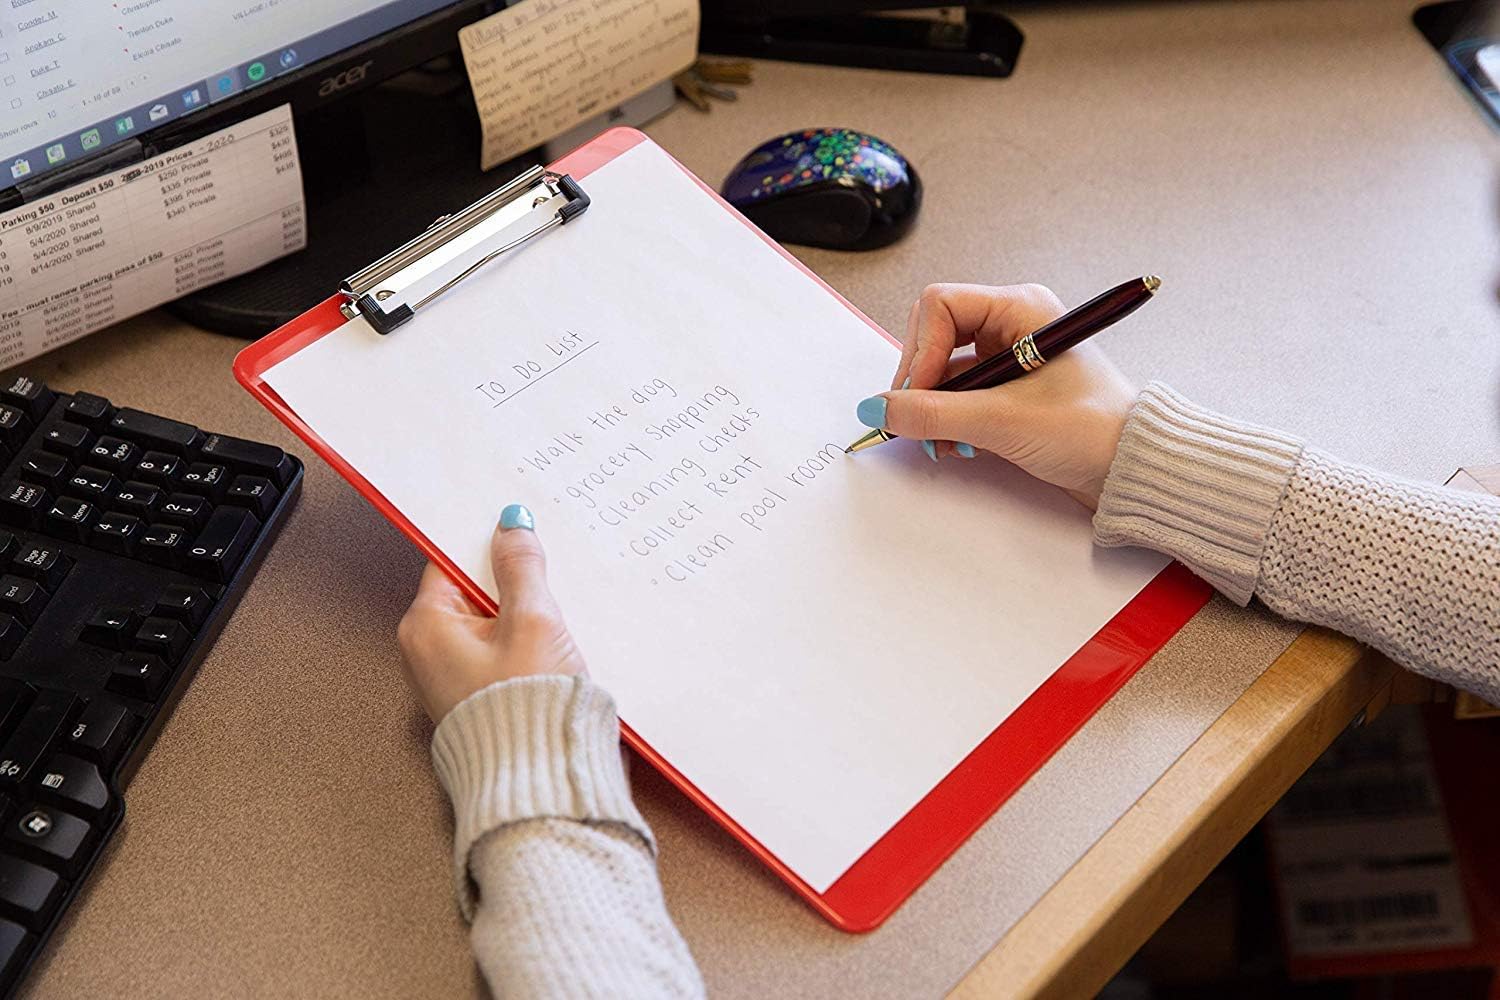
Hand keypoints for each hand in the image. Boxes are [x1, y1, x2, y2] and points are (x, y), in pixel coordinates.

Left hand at [397, 504, 585, 722]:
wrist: (543, 783)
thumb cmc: (526, 710)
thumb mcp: (532, 621)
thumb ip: (521, 567)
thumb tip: (511, 525)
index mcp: (426, 626)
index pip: (449, 561)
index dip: (485, 540)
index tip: (515, 525)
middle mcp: (431, 651)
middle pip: (474, 590)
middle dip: (513, 580)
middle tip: (547, 572)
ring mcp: (457, 677)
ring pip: (495, 621)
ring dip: (527, 613)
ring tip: (555, 618)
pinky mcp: (483, 696)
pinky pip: (504, 651)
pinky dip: (529, 642)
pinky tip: (557, 646)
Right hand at [859, 283, 1137, 508]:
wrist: (1132, 470)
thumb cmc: (1093, 431)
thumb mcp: (1005, 422)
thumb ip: (936, 415)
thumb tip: (880, 409)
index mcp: (1021, 308)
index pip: (941, 306)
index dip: (921, 350)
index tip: (917, 395)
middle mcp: (1012, 324)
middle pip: (934, 334)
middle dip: (920, 380)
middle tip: (916, 419)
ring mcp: (1008, 356)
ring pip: (942, 369)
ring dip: (933, 406)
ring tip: (940, 441)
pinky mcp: (1007, 388)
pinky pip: (957, 393)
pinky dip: (947, 420)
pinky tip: (955, 446)